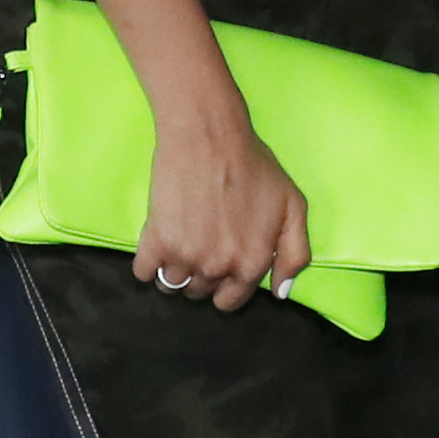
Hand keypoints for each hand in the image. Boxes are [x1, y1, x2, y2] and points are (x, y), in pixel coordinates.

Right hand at [135, 98, 311, 313]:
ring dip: (174, 269)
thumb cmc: (253, 166)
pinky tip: (158, 241)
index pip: (231, 300)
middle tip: (203, 242)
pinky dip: (148, 263)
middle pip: (200, 293)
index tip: (221, 266)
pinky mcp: (156, 241)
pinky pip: (143, 272)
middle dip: (202, 275)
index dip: (226, 285)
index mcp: (251, 263)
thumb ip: (295, 254)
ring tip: (182, 239)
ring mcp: (186, 256)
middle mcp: (218, 267)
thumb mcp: (293, 207)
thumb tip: (281, 292)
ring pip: (172, 285)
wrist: (210, 137)